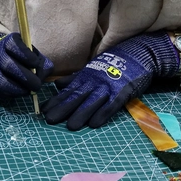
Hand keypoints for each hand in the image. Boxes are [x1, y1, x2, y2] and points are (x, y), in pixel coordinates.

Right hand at [0, 33, 53, 99]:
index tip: (36, 63)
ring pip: (3, 82)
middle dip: (26, 77)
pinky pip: (1, 91)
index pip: (14, 46)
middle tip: (37, 84)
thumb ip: (40, 61)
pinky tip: (22, 91)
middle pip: (8, 65)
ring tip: (29, 90)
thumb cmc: (21, 55)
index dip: (26, 56)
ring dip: (19, 89)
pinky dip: (14, 94)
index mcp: (9, 42)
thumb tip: (42, 74)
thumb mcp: (32, 52)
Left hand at [41, 31, 178, 129]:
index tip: (43, 111)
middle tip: (49, 120)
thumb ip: (75, 79)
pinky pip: (112, 105)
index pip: (68, 91)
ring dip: (81, 114)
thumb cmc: (113, 64)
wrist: (137, 54)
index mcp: (86, 77)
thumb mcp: (92, 69)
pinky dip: (103, 113)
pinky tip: (94, 124)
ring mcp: (108, 87)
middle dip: (63, 109)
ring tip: (70, 126)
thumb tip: (57, 85)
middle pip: (77, 97)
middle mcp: (94, 82)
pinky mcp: (122, 92)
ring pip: (92, 102)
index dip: (56, 101)